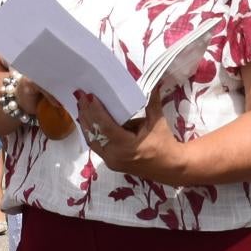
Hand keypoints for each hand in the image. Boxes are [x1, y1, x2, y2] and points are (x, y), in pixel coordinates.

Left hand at [75, 91, 190, 183]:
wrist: (170, 167)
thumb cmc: (164, 144)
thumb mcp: (158, 122)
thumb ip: (151, 102)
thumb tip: (151, 82)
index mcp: (128, 147)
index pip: (105, 127)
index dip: (96, 111)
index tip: (89, 96)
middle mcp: (115, 156)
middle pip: (94, 133)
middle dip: (86, 114)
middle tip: (80, 96)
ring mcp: (111, 161)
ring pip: (92, 141)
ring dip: (86, 123)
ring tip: (81, 106)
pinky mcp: (110, 163)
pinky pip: (96, 146)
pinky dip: (91, 132)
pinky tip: (88, 120)